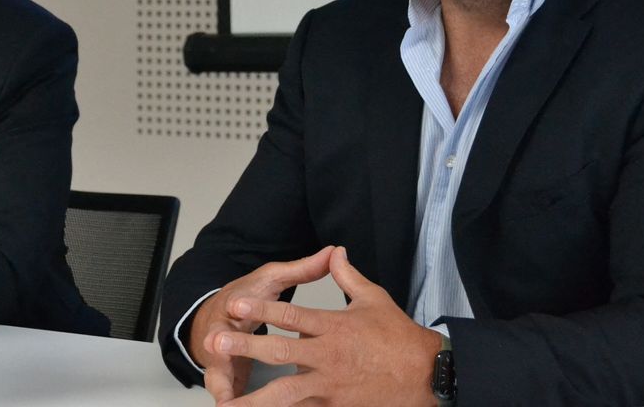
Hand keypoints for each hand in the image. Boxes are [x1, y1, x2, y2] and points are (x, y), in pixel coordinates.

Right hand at [189, 246, 336, 402]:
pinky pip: (228, 392)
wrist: (217, 315)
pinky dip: (232, 403)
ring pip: (220, 376)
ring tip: (229, 406)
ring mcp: (221, 357)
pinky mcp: (224, 377)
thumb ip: (302, 270)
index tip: (236, 307)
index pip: (234, 303)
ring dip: (224, 391)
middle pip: (219, 344)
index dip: (238, 306)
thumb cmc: (245, 298)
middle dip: (221, 353)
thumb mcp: (270, 279)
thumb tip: (333, 253)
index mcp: (235, 304)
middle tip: (224, 360)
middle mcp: (223, 331)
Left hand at [208, 246, 442, 406]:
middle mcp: (328, 356)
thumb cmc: (400, 336)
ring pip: (285, 392)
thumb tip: (335, 252)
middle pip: (280, 349)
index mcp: (334, 327)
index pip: (291, 314)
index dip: (261, 307)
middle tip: (216, 339)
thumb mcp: (374, 298)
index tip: (235, 303)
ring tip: (226, 404)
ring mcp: (330, 386)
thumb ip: (348, 276)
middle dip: (245, 344)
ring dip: (254, 397)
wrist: (427, 374)